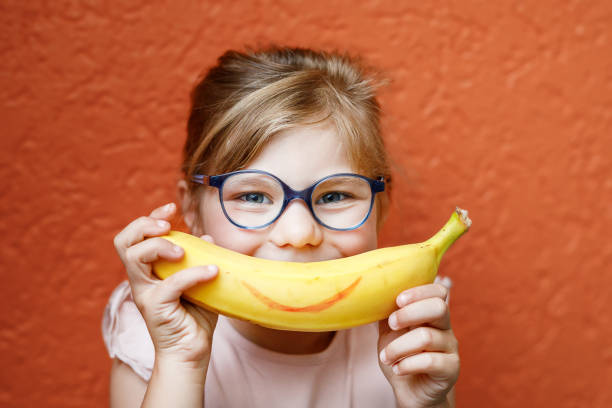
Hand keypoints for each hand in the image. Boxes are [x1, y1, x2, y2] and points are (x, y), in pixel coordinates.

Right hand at [113, 202, 218, 367]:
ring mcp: (145, 293)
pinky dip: (193, 274)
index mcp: (148, 271)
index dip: (149, 218)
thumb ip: (202, 260)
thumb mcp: (200, 282)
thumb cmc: (195, 319)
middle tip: (167, 226)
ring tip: (184, 251)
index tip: (171, 208)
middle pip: (124, 241)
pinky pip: (170, 284)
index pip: (135, 237)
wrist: (192, 353)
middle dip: (144, 225)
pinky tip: (212, 272)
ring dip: (159, 246)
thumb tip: (208, 237)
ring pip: (135, 257)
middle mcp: (141, 279)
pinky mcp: (156, 308)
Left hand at [377, 284, 458, 407]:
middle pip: (439, 308)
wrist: (410, 390)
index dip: (420, 291)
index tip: (397, 300)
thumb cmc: (400, 357)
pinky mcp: (451, 369)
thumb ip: (387, 312)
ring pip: (427, 337)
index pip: (438, 292)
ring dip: (398, 347)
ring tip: (385, 357)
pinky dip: (407, 364)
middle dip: (410, 313)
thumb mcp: (390, 332)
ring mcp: (450, 348)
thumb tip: (372, 293)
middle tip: (391, 323)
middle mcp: (445, 328)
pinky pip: (430, 361)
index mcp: (431, 314)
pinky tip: (397, 368)